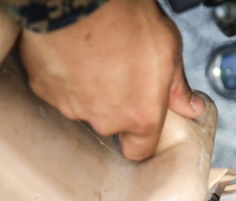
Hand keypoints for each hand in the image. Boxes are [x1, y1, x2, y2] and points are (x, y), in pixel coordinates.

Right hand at [17, 0, 205, 160]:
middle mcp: (104, 119)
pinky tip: (72, 52)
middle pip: (110, 123)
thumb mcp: (168, 48)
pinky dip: (63, 74)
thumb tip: (191, 107)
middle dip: (115, 102)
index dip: (140, 138)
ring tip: (95, 55)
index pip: (139, 150)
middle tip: (120, 69)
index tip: (141, 123)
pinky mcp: (43, 88)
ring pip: (82, 105)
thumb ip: (178, 88)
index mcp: (140, 116)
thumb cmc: (126, 19)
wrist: (79, 0)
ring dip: (88, 88)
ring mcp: (71, 106)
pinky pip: (56, 87)